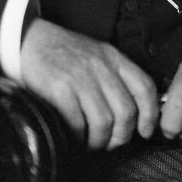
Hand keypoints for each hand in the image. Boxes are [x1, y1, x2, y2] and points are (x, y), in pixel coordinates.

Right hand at [20, 18, 158, 149]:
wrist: (30, 39)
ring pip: (104, 122)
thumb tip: (134, 112)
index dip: (150, 115)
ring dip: (99, 140)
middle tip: (110, 142)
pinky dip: (78, 137)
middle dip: (121, 136)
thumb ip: (116, 76)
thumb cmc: (65, 53)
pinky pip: (78, 123)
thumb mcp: (97, 55)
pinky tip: (74, 135)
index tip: (145, 131)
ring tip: (91, 142)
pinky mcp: (60, 88)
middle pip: (126, 112)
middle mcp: (100, 66)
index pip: (144, 87)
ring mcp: (80, 77)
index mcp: (113, 57)